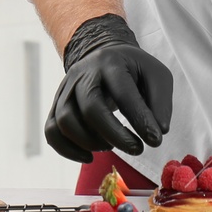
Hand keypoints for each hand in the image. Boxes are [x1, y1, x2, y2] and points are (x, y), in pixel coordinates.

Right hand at [45, 14, 172, 162]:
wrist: (102, 55)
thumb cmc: (133, 70)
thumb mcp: (156, 75)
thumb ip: (160, 102)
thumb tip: (158, 132)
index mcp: (111, 62)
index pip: (122, 92)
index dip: (139, 119)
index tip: (155, 140)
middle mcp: (83, 74)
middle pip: (90, 107)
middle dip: (115, 134)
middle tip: (136, 148)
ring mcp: (65, 89)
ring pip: (65, 121)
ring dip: (90, 142)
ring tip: (111, 146)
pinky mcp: (56, 105)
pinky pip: (51, 131)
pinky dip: (67, 150)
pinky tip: (89, 156)